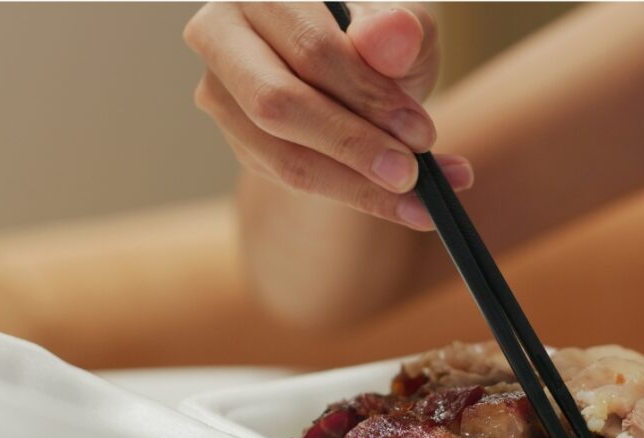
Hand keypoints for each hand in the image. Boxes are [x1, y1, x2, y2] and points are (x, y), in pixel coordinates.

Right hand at [184, 2, 471, 229]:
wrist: (361, 71)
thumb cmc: (380, 38)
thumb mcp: (404, 26)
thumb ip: (398, 29)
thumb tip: (385, 38)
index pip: (308, 49)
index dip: (364, 94)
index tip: (420, 131)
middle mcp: (222, 36)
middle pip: (275, 105)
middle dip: (351, 146)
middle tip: (409, 175)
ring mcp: (222, 94)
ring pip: (282, 157)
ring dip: (358, 186)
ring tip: (422, 201)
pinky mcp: (240, 142)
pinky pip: (294, 181)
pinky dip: (357, 196)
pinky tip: (407, 204)